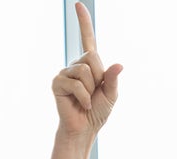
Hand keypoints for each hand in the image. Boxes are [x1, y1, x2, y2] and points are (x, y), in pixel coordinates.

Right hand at [53, 3, 121, 140]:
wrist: (84, 128)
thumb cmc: (98, 111)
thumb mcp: (111, 94)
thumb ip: (113, 79)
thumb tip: (119, 64)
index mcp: (89, 64)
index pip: (87, 38)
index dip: (83, 21)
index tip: (78, 4)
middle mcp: (76, 65)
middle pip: (92, 57)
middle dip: (99, 77)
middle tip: (95, 93)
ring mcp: (65, 72)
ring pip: (85, 70)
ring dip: (91, 89)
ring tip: (87, 99)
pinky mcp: (57, 82)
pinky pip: (76, 84)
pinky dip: (84, 97)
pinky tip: (81, 105)